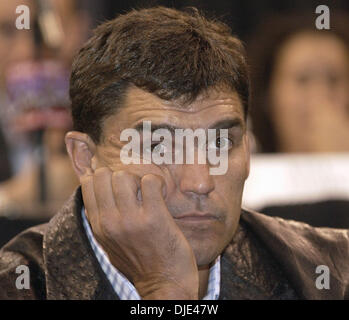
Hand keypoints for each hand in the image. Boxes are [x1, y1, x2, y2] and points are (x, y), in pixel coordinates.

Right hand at [81, 167, 198, 298]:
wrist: (164, 285)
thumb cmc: (139, 262)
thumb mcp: (111, 244)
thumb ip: (103, 220)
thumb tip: (97, 192)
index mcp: (98, 226)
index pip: (87, 184)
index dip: (103, 177)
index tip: (118, 185)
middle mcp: (110, 222)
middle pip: (104, 175)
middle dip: (120, 175)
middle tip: (134, 188)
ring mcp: (131, 220)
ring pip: (124, 175)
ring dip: (138, 178)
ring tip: (148, 191)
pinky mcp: (154, 218)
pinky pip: (150, 181)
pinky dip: (157, 181)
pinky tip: (160, 192)